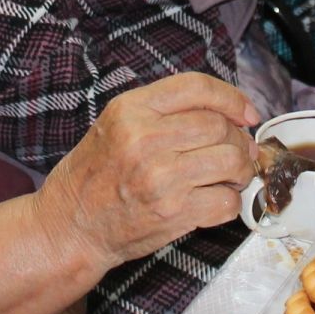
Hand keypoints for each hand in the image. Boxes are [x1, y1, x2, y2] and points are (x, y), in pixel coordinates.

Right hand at [38, 73, 259, 271]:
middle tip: (237, 151)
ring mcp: (161, 177)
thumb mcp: (115, 124)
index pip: (197, 87)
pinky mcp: (173, 212)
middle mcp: (145, 138)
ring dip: (240, 170)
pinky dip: (231, 202)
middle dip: (238, 139)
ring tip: (230, 175)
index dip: (231, 98)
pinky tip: (216, 200)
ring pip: (231, 160)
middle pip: (219, 126)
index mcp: (131, 109)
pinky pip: (226, 201)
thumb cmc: (92, 176)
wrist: (69, 226)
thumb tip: (225, 113)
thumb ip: (162, 111)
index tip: (245, 112)